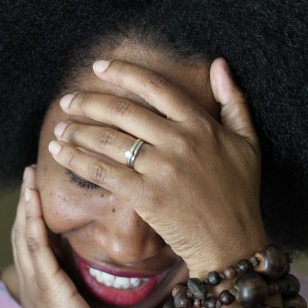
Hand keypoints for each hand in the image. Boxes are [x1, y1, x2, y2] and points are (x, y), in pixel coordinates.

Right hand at [11, 166, 116, 307]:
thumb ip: (71, 288)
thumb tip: (78, 268)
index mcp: (35, 290)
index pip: (28, 245)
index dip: (28, 216)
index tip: (34, 192)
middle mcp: (28, 285)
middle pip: (20, 233)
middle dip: (23, 202)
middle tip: (29, 174)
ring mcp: (34, 286)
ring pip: (23, 234)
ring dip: (25, 202)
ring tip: (29, 176)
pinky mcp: (47, 288)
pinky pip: (35, 246)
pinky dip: (31, 220)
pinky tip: (33, 199)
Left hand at [48, 58, 266, 274]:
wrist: (233, 243)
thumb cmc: (240, 193)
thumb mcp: (248, 142)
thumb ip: (234, 101)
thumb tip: (218, 64)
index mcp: (200, 124)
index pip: (155, 86)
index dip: (123, 72)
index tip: (99, 67)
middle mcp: (179, 141)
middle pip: (123, 111)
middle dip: (87, 102)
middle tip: (67, 100)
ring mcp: (161, 169)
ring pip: (107, 140)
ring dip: (76, 131)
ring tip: (59, 128)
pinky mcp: (145, 196)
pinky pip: (102, 172)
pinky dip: (76, 160)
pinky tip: (59, 153)